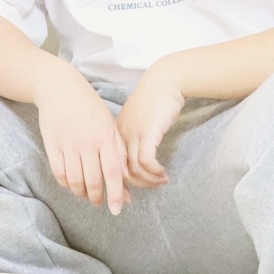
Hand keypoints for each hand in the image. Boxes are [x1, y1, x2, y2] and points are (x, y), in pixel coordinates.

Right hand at [35, 64, 130, 215]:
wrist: (59, 88)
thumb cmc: (89, 106)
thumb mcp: (109, 124)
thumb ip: (118, 151)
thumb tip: (126, 179)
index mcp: (105, 136)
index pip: (113, 172)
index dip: (116, 193)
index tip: (118, 209)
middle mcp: (87, 142)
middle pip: (93, 180)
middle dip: (97, 197)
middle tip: (100, 202)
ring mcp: (68, 144)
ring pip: (75, 181)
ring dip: (82, 193)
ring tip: (87, 194)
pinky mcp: (52, 145)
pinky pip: (59, 173)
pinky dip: (66, 184)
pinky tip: (72, 184)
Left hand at [116, 60, 184, 187]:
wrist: (164, 81)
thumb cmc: (153, 99)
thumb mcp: (136, 120)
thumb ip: (132, 137)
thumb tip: (137, 160)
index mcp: (113, 133)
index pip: (109, 165)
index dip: (118, 182)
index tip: (128, 193)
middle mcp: (119, 135)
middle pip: (118, 171)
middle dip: (132, 187)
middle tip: (149, 190)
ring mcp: (133, 134)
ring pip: (133, 169)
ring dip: (148, 181)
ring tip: (161, 181)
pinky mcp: (147, 133)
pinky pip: (146, 162)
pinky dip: (155, 172)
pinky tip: (163, 173)